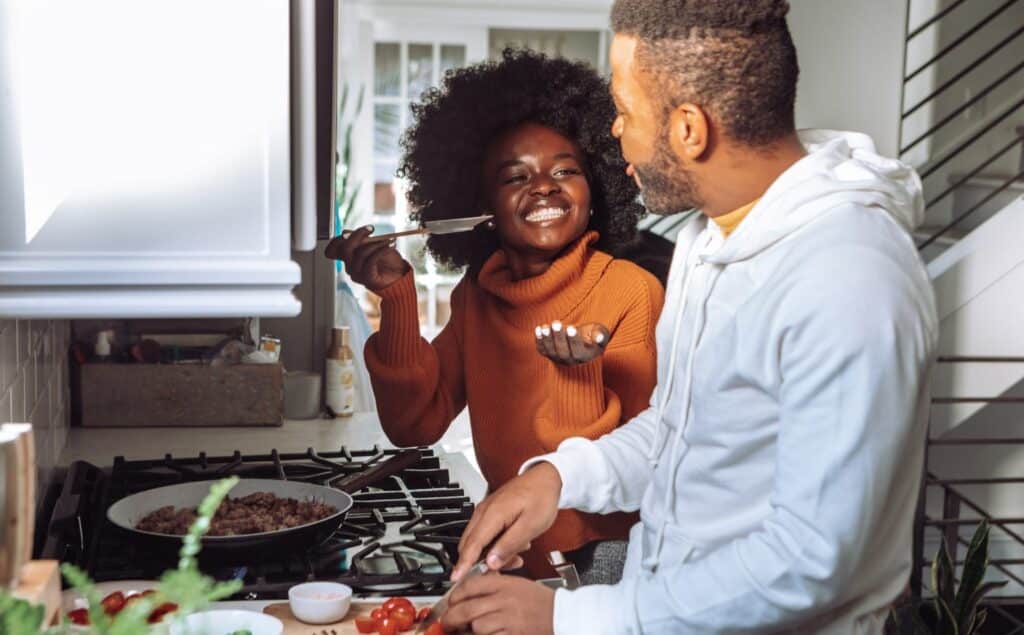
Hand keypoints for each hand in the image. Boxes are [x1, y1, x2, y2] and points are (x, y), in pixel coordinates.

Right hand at [324, 226, 409, 291]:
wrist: (400, 275)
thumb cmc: (387, 260)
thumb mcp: (373, 244)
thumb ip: (360, 239)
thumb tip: (345, 232)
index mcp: (348, 257)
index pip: (333, 248)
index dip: (343, 237)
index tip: (361, 229)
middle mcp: (350, 266)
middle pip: (345, 249)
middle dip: (358, 235)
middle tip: (371, 229)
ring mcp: (357, 274)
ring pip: (360, 254)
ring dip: (376, 244)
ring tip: (388, 241)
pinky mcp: (367, 279)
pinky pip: (370, 261)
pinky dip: (381, 250)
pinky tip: (390, 246)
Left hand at [443, 574, 554, 634]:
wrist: (563, 616)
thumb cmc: (542, 603)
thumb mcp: (518, 585)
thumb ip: (494, 586)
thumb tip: (469, 592)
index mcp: (505, 584)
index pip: (470, 586)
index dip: (454, 596)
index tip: (450, 602)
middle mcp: (505, 600)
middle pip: (466, 609)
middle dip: (451, 618)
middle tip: (448, 623)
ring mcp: (508, 620)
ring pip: (476, 627)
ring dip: (468, 632)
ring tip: (467, 632)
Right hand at [453, 463, 561, 580]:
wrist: (545, 478)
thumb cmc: (541, 497)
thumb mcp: (530, 526)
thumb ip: (509, 545)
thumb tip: (491, 561)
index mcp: (493, 514)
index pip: (472, 545)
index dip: (464, 564)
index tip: (456, 577)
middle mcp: (484, 512)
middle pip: (471, 545)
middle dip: (481, 563)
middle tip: (499, 572)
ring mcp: (486, 511)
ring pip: (478, 541)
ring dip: (491, 554)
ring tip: (515, 556)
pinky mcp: (490, 513)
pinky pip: (485, 534)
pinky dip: (495, 545)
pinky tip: (512, 546)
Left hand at [535, 321, 608, 365]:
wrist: (581, 338)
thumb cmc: (592, 333)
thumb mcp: (600, 332)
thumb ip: (600, 335)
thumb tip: (599, 338)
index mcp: (585, 357)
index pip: (578, 352)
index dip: (574, 341)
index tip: (572, 328)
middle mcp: (570, 361)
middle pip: (563, 353)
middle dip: (559, 338)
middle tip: (557, 323)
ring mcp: (558, 358)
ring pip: (551, 352)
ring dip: (547, 339)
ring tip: (546, 327)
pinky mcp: (548, 354)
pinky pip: (542, 350)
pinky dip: (539, 340)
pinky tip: (539, 328)